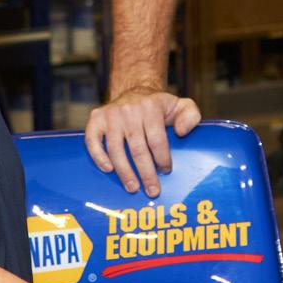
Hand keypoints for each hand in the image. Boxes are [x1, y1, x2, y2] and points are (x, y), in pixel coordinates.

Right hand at [85, 88, 200, 195]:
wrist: (135, 91)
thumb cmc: (159, 106)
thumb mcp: (181, 105)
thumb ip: (190, 116)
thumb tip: (181, 132)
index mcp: (151, 107)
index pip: (157, 140)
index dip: (162, 159)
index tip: (166, 171)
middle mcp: (129, 110)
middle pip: (138, 149)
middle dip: (146, 174)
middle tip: (152, 191)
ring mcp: (111, 114)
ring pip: (116, 149)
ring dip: (124, 172)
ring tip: (133, 188)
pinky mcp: (96, 118)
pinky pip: (93, 140)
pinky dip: (98, 157)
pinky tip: (108, 170)